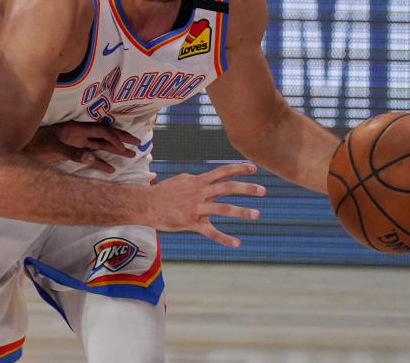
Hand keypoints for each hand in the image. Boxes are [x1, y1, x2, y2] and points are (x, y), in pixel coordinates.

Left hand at [22, 122, 139, 172]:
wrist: (18, 145)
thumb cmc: (34, 144)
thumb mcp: (53, 148)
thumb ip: (73, 152)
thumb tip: (91, 157)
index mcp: (75, 129)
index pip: (101, 130)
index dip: (115, 137)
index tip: (126, 145)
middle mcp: (77, 134)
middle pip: (104, 134)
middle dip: (122, 138)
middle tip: (139, 143)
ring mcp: (74, 141)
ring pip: (100, 144)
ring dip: (115, 149)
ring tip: (131, 154)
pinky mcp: (69, 150)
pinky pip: (89, 154)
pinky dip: (100, 161)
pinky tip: (110, 169)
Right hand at [146, 163, 264, 246]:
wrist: (146, 204)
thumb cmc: (165, 192)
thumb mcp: (183, 180)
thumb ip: (199, 180)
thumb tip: (212, 178)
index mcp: (198, 181)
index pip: (222, 171)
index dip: (239, 168)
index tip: (254, 167)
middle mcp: (199, 192)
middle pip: (227, 187)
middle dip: (247, 189)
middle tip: (263, 190)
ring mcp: (196, 207)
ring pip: (223, 209)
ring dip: (242, 211)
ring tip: (257, 214)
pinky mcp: (191, 222)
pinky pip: (210, 232)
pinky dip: (224, 238)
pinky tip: (237, 243)